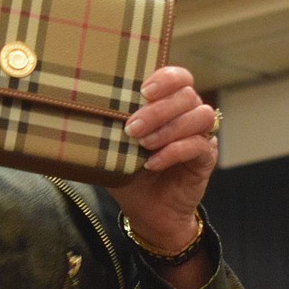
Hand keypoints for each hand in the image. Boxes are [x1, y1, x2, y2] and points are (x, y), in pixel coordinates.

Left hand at [110, 66, 219, 255]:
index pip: (179, 77)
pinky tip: (153, 163)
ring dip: (168, 128)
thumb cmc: (128, 172)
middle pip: (187, 95)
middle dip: (157, 109)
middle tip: (132, 128)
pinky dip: (175, 152)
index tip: (144, 91)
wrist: (147, 211)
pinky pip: (199, 145)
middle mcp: (187, 114)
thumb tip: (81, 109)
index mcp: (167, 103)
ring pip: (199, 116)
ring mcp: (200, 134)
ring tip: (143, 144)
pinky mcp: (206, 157)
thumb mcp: (112, 146)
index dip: (166, 78)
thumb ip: (107, 126)